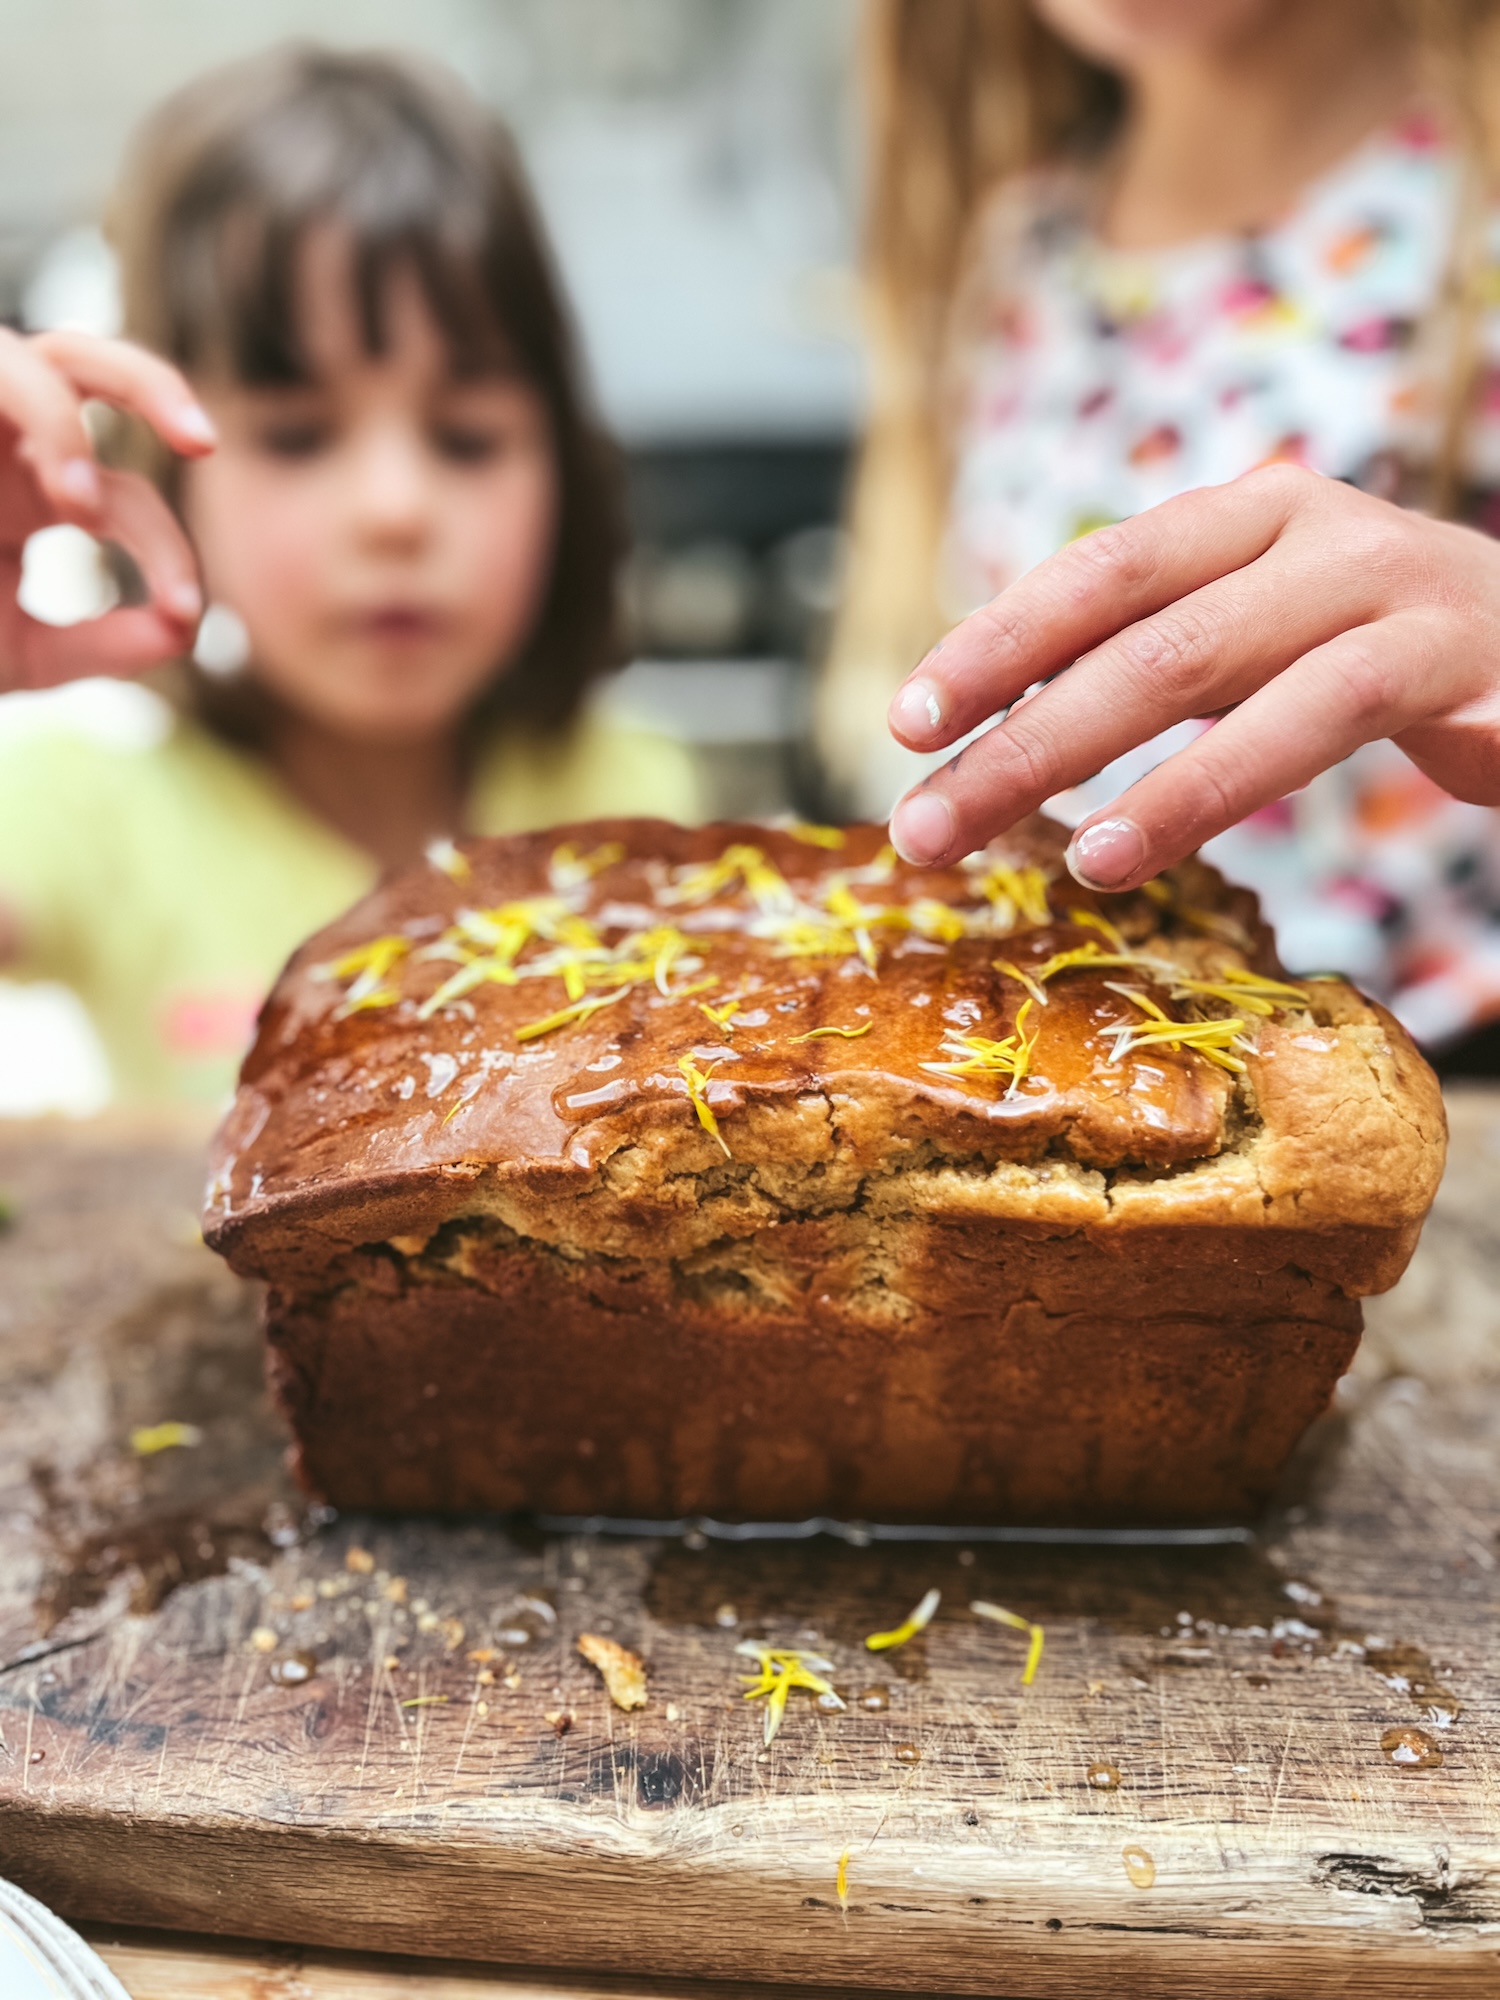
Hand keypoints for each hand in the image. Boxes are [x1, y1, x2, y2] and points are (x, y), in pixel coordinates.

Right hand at [0, 327, 214, 689]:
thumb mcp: (19, 656)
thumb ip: (102, 647)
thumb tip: (183, 633)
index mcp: (36, 489)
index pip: (130, 501)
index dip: (170, 552)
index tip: (183, 613)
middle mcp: (0, 438)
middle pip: (86, 364)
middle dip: (151, 383)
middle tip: (201, 443)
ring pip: (20, 356)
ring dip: (58, 421)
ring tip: (81, 502)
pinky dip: (16, 406)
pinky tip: (46, 486)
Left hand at [885, 464, 1499, 889]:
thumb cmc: (1396, 657)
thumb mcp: (1268, 639)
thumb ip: (1162, 662)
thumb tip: (1005, 736)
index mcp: (1250, 518)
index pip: (1095, 572)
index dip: (995, 644)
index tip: (909, 724)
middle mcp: (1316, 534)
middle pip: (1136, 634)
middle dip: (1020, 737)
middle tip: (926, 827)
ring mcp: (1396, 590)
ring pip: (1218, 669)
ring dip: (1116, 772)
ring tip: (1042, 855)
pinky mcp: (1466, 667)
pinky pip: (1326, 718)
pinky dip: (1221, 784)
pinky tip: (1139, 845)